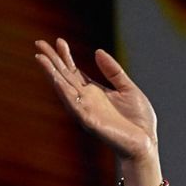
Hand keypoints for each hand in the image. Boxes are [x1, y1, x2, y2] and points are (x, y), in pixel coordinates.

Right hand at [33, 37, 158, 164]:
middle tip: (39, 43)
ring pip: (64, 90)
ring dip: (52, 74)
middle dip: (52, 61)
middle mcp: (86, 100)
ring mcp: (86, 111)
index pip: (74, 72)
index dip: (66, 57)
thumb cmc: (139, 121)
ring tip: (41, 59)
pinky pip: (74, 106)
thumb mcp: (128, 89)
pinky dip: (64, 93)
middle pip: (64, 77)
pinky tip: (56, 80)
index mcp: (94, 92)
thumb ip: (114, 72)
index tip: (59, 40)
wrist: (146, 145)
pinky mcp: (90, 122)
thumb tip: (97, 51)